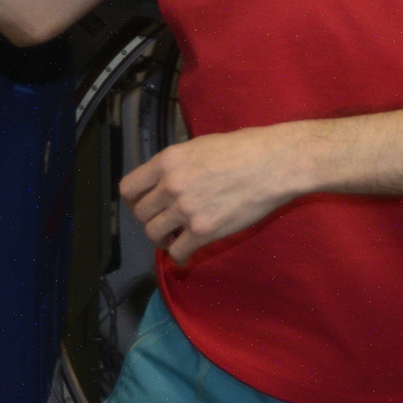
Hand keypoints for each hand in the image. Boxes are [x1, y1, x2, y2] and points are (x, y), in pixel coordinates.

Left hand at [119, 126, 311, 265]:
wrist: (273, 164)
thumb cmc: (243, 148)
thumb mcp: (199, 146)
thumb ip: (177, 166)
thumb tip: (165, 181)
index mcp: (167, 161)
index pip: (129, 188)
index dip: (134, 200)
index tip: (145, 204)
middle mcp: (170, 185)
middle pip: (141, 214)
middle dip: (151, 219)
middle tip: (165, 221)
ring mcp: (186, 210)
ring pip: (154, 234)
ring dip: (162, 238)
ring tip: (175, 236)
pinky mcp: (204, 232)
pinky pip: (177, 253)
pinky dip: (180, 256)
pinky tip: (187, 252)